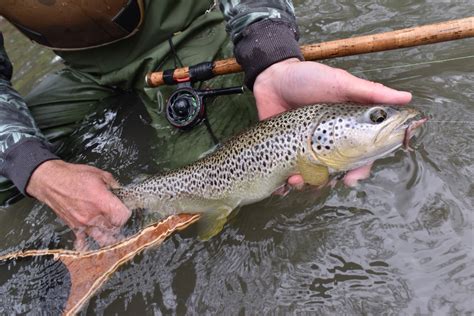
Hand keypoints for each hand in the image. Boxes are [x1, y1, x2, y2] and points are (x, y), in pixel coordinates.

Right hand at [26, 160, 130, 249]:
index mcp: (102, 202)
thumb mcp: (99, 174)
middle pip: (115, 228)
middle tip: (118, 218)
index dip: (126, 213)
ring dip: (109, 236)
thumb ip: (113, 183)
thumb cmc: (74, 176)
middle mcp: (94, 216)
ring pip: (102, 238)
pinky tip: (94, 241)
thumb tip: (120, 189)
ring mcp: (83, 224)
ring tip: (112, 232)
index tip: (125, 209)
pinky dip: (89, 242)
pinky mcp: (74, 227)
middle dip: (119, 223)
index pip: (123, 216)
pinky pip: (83, 241)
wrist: (51, 181)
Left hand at [253, 58, 411, 185]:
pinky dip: (284, 184)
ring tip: (295, 179)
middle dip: (328, 182)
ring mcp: (303, 148)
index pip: (359, 156)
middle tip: (321, 182)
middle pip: (334, 173)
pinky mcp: (283, 151)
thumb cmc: (309, 77)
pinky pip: (285, 175)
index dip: (359, 170)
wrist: (273, 76)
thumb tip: (407, 98)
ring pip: (310, 177)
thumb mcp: (340, 83)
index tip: (352, 177)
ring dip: (305, 183)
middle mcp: (326, 143)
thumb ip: (370, 93)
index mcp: (344, 129)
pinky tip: (282, 184)